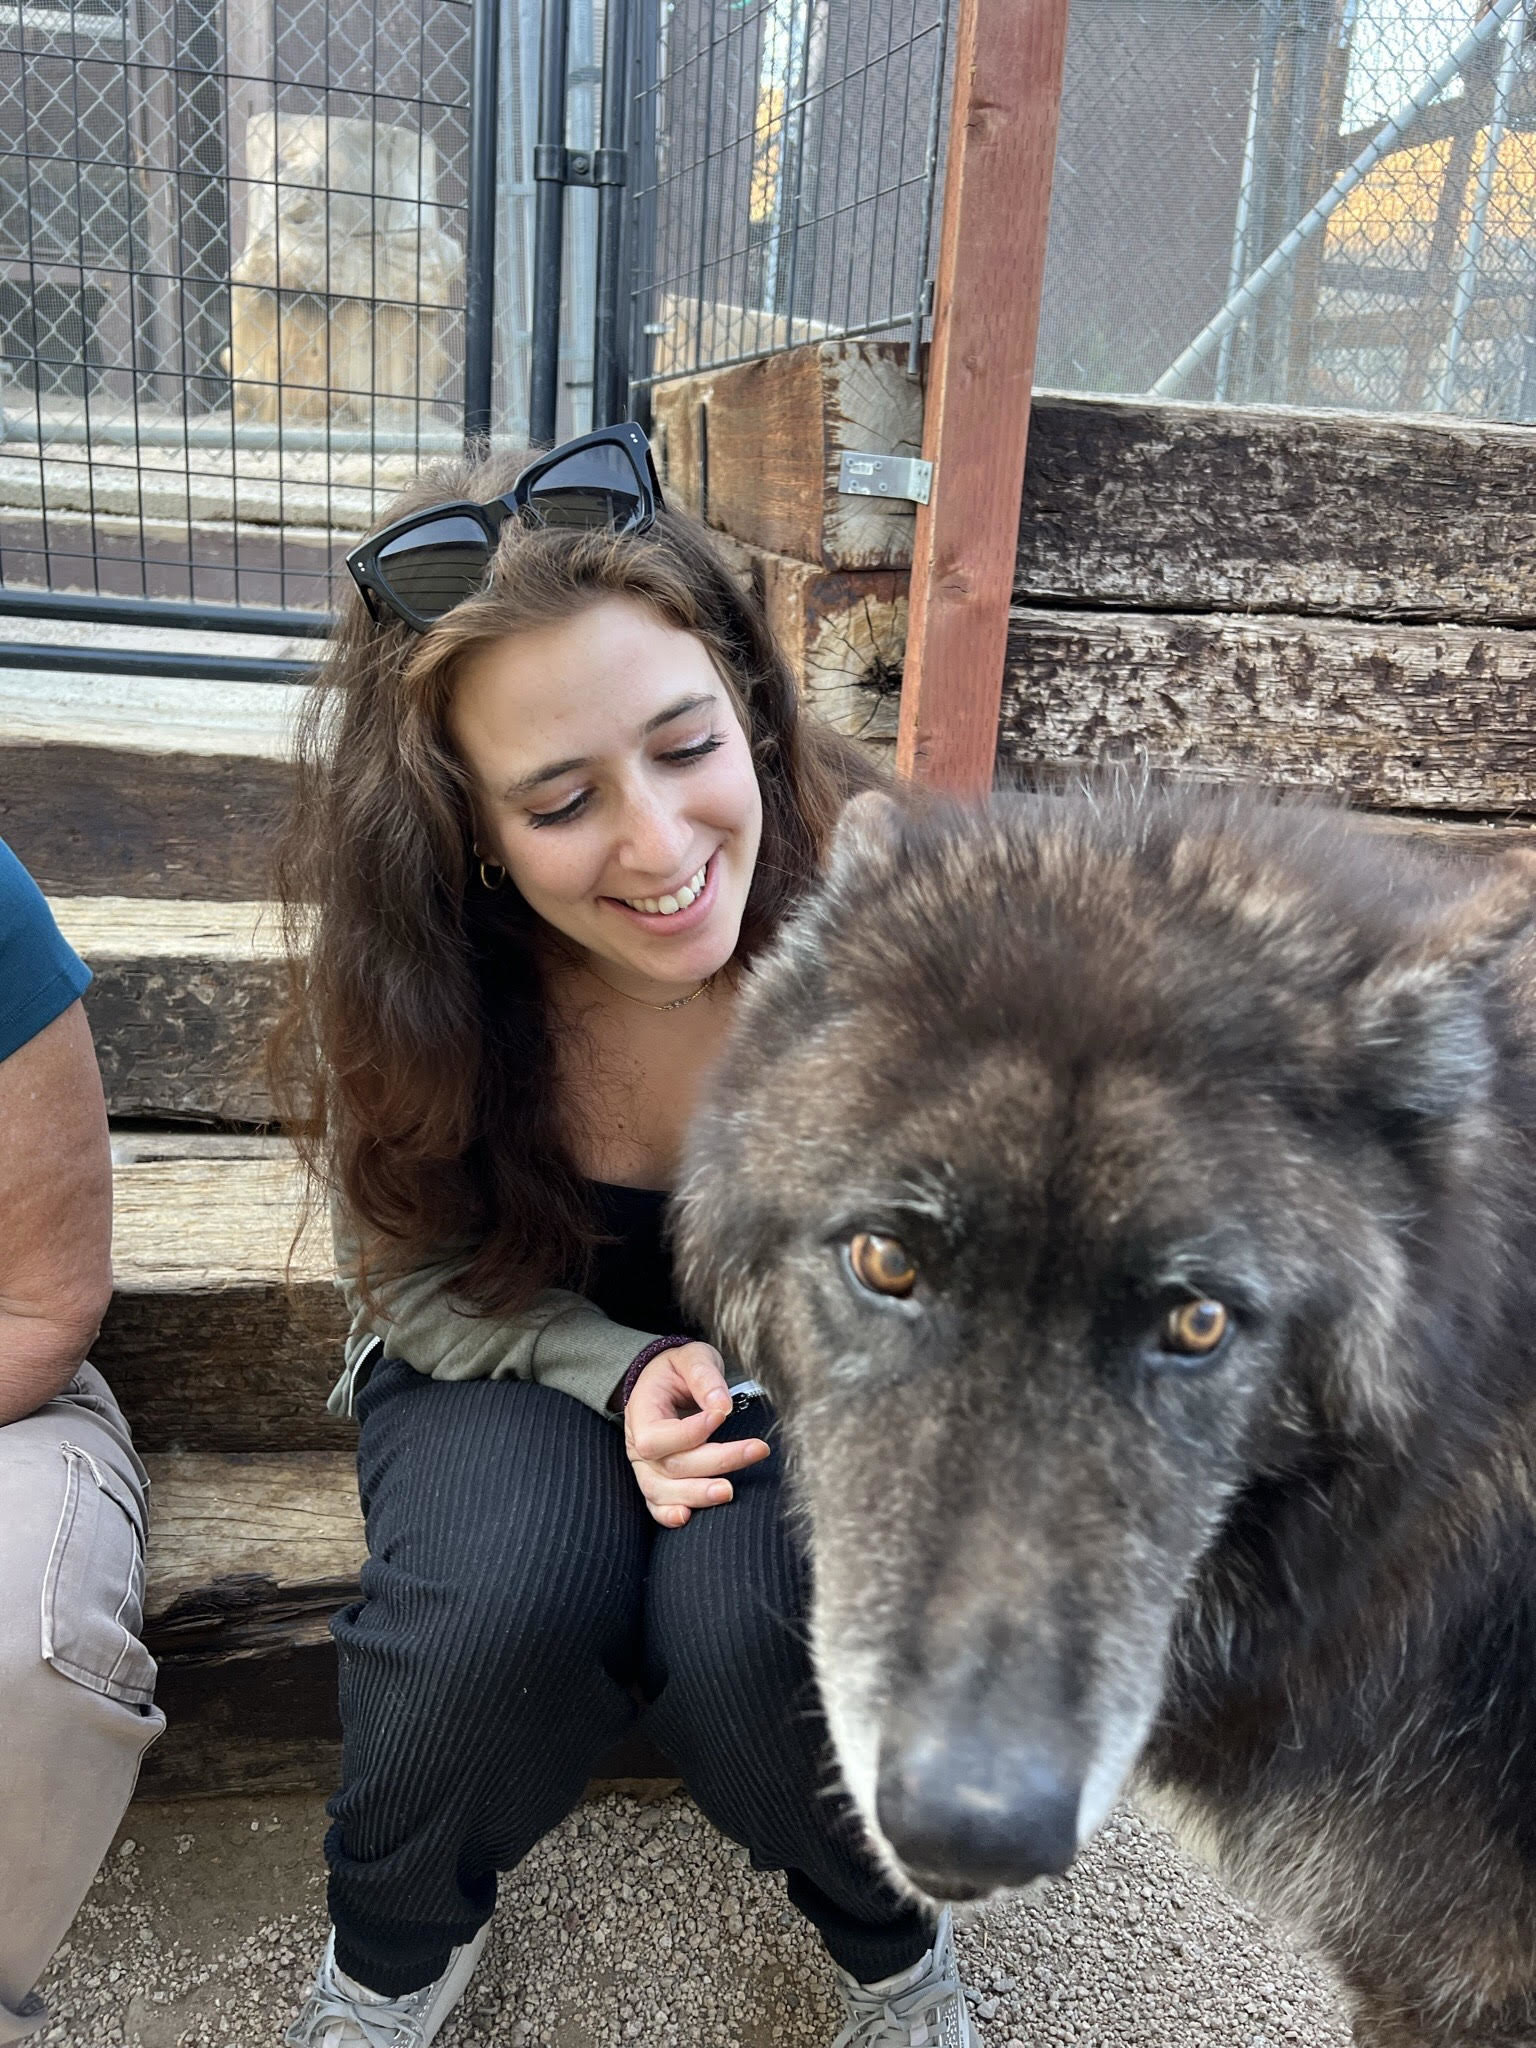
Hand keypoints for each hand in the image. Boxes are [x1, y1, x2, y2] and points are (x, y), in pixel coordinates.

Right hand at [624, 1340, 769, 1527]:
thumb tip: (722, 1406)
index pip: (659, 1435)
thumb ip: (704, 1377)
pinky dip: (668, 1515)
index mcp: (641, 1412)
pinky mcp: (656, 1480)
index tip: (722, 1414)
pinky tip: (687, 1518)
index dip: (690, 1432)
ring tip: (729, 1492)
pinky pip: (656, 1504)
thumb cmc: (678, 1369)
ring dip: (697, 1494)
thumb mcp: (691, 1358)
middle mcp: (639, 1445)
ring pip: (663, 1491)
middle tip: (755, 1450)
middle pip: (671, 1466)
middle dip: (715, 1462)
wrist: (662, 1380)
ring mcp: (646, 1467)